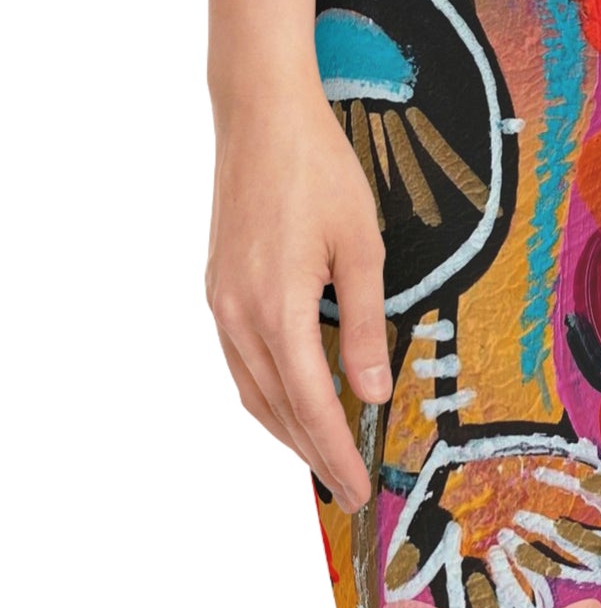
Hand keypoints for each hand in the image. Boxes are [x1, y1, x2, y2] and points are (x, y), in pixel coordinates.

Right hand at [205, 80, 390, 512]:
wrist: (262, 118)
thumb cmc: (319, 173)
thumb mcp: (362, 247)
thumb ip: (367, 324)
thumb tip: (373, 392)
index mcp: (277, 308)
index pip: (311, 403)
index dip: (335, 451)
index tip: (357, 488)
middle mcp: (238, 314)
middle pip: (276, 407)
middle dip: (313, 453)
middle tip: (347, 489)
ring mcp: (221, 302)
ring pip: (252, 389)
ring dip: (287, 429)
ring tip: (324, 458)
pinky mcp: (219, 288)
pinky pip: (242, 361)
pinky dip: (269, 394)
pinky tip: (294, 401)